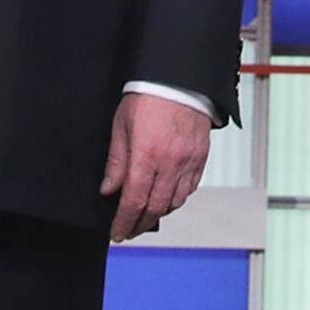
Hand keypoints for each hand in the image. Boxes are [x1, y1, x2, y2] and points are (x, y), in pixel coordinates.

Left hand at [100, 93, 213, 240]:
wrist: (178, 77)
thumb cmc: (148, 95)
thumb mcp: (121, 126)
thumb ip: (116, 162)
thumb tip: (108, 189)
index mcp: (146, 154)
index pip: (133, 201)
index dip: (124, 222)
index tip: (117, 233)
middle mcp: (170, 162)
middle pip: (155, 208)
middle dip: (140, 224)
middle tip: (129, 230)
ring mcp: (188, 161)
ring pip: (175, 202)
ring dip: (159, 213)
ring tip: (146, 215)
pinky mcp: (201, 157)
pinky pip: (191, 188)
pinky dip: (177, 198)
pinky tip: (167, 198)